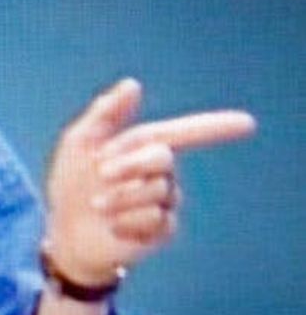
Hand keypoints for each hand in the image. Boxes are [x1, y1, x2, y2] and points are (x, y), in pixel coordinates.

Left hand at [44, 78, 254, 286]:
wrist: (65, 230)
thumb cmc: (71, 182)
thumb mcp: (79, 143)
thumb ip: (105, 114)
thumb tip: (133, 83)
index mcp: (143, 145)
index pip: (186, 132)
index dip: (217, 127)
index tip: (248, 123)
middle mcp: (160, 171)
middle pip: (162, 158)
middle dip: (128, 164)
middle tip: (100, 172)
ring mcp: (165, 200)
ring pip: (156, 192)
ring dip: (119, 197)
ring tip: (98, 205)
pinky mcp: (163, 229)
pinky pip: (155, 220)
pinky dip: (125, 221)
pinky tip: (113, 225)